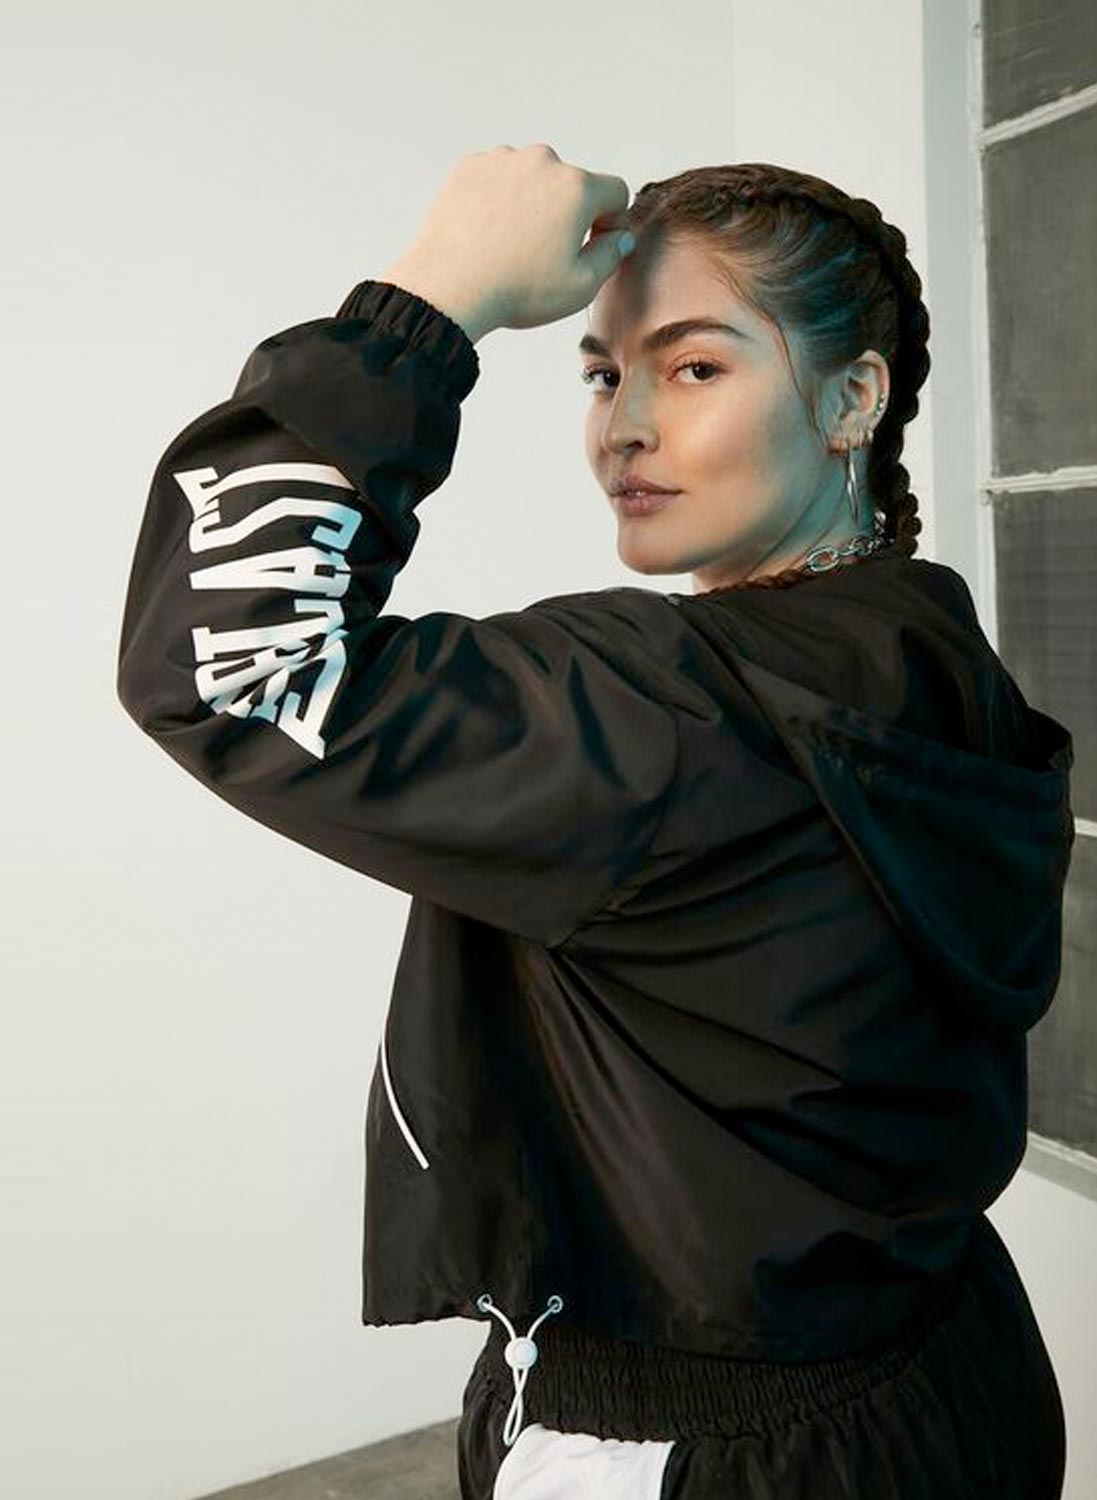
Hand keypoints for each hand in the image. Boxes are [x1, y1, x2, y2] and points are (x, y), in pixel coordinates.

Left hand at [380, 144, 634, 341]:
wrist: (449, 287)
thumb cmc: (516, 290)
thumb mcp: (581, 287)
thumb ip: (612, 255)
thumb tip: (620, 237)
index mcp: (577, 188)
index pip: (615, 191)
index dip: (611, 220)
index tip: (594, 242)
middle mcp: (542, 162)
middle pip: (572, 182)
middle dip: (568, 211)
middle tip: (547, 251)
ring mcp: (503, 160)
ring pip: (533, 177)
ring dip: (533, 201)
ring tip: (514, 243)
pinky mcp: (471, 167)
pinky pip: (498, 177)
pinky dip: (499, 198)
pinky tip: (491, 232)